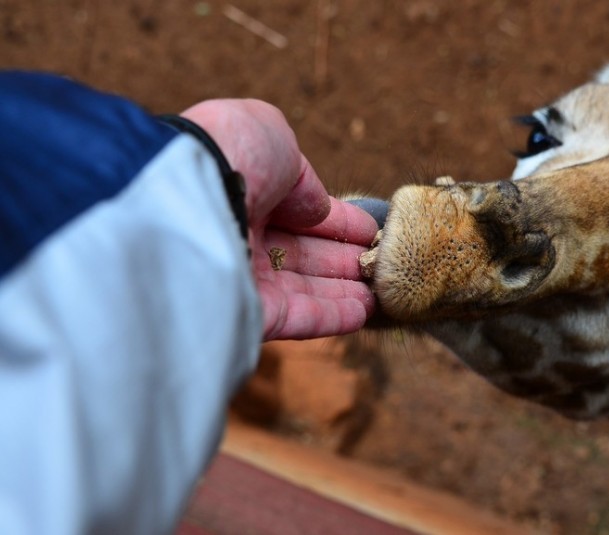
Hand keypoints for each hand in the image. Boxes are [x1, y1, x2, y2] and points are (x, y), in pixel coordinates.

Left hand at [181, 99, 376, 339]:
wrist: (189, 192)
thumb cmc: (230, 152)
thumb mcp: (271, 134)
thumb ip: (301, 173)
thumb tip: (317, 209)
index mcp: (240, 187)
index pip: (296, 211)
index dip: (337, 221)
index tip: (371, 231)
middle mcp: (236, 232)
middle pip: (300, 253)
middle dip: (343, 258)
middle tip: (379, 263)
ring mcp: (237, 276)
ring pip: (301, 287)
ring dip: (344, 290)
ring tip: (381, 290)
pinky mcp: (242, 313)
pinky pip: (295, 317)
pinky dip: (332, 316)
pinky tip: (364, 311)